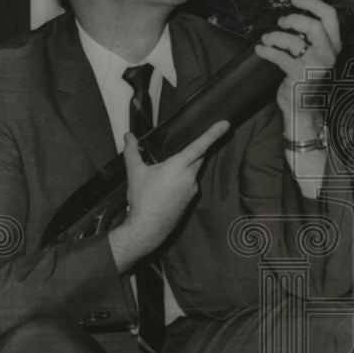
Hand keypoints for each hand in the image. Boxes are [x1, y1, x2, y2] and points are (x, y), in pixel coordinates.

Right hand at [108, 121, 229, 271]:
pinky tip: (167, 185)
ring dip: (184, 166)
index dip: (213, 133)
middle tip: (181, 148)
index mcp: (178, 167)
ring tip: (164, 173)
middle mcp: (190, 177)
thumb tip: (128, 136)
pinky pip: (190, 182)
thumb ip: (132, 151)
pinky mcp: (191, 198)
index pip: (199, 146)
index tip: (225, 124)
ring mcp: (192, 189)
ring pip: (193, 170)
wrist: (148, 228)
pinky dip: (182, 178)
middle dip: (193, 150)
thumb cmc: (142, 200)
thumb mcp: (135, 172)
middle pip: (198, 156)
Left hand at [254, 0, 341, 139]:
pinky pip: (280, 57)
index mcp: (334, 45)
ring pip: (294, 40)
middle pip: (313, 25)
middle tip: (280, 22)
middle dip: (292, 19)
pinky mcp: (301, 75)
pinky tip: (260, 49)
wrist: (302, 107)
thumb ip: (309, 37)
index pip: (330, 16)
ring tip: (266, 39)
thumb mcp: (313, 54)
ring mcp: (316, 65)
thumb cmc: (304, 77)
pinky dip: (267, 51)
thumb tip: (290, 17)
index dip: (312, 3)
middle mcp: (328, 54)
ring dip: (275, 36)